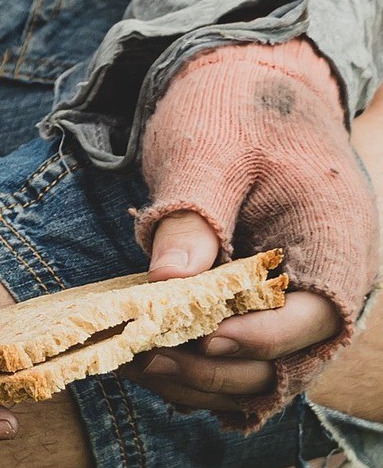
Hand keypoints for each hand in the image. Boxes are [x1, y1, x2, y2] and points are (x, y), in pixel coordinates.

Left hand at [133, 39, 377, 421]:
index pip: (313, 316)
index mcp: (336, 239)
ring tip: (131, 366)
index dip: (256, 338)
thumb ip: (192, 215)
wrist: (243, 86)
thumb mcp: (209, 151)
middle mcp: (328, 283)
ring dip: (198, 380)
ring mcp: (296, 301)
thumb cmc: (233, 109)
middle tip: (141, 359)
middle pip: (285, 362)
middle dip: (213, 370)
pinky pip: (239, 356)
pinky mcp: (260, 307)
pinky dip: (195, 368)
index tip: (196, 339)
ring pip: (259, 372)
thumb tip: (169, 284)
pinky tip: (142, 361)